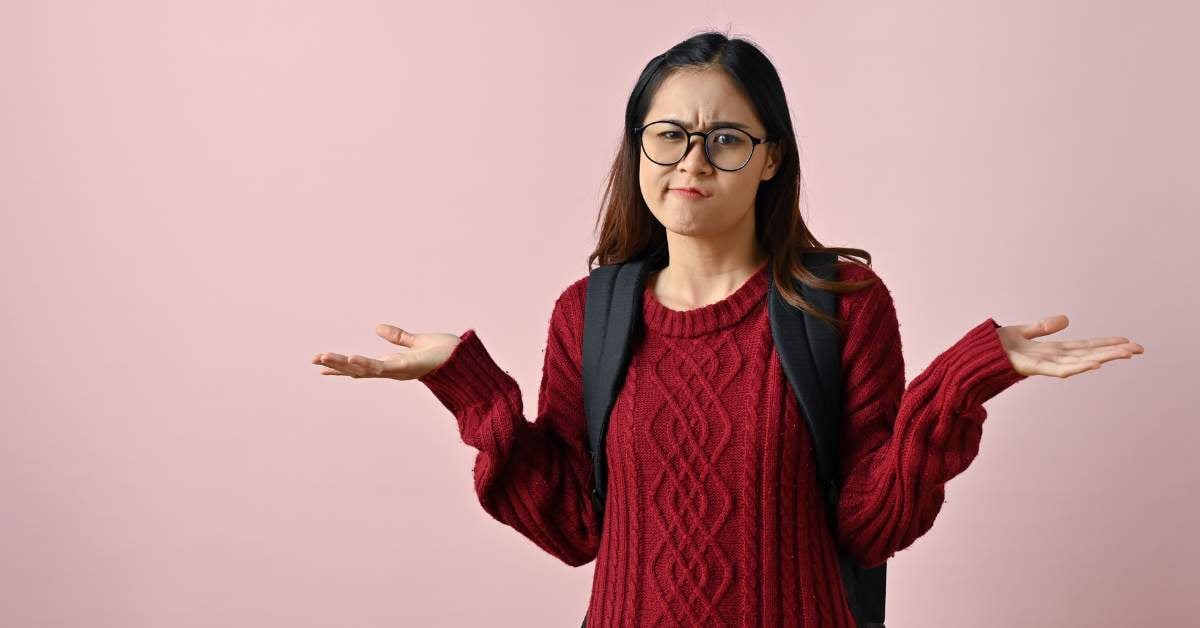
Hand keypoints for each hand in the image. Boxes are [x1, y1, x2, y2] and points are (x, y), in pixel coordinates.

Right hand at [311, 324, 461, 379]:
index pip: (361, 365)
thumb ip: (398, 337)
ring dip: (343, 364)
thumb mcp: (416, 341)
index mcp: (392, 363)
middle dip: (336, 365)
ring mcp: (398, 370)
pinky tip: (352, 358)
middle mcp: (392, 370)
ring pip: (364, 369)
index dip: (342, 365)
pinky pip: (381, 367)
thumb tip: (377, 328)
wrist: (467, 362)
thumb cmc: (447, 354)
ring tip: (323, 357)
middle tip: (313, 359)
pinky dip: (365, 363)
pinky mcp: (406, 368)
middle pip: (357, 369)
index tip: (321, 364)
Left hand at [996, 314, 1143, 377]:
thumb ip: (1043, 327)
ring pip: (1080, 362)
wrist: (972, 358)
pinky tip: (1095, 364)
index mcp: (1051, 350)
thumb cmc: (994, 348)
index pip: (1084, 346)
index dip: (1105, 344)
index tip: (1127, 342)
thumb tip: (1066, 319)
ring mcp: (1043, 365)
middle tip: (1139, 348)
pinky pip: (1058, 369)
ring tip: (1126, 353)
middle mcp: (1051, 359)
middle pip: (1088, 354)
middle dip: (1113, 352)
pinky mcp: (1031, 368)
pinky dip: (1078, 367)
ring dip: (1104, 357)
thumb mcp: (1023, 332)